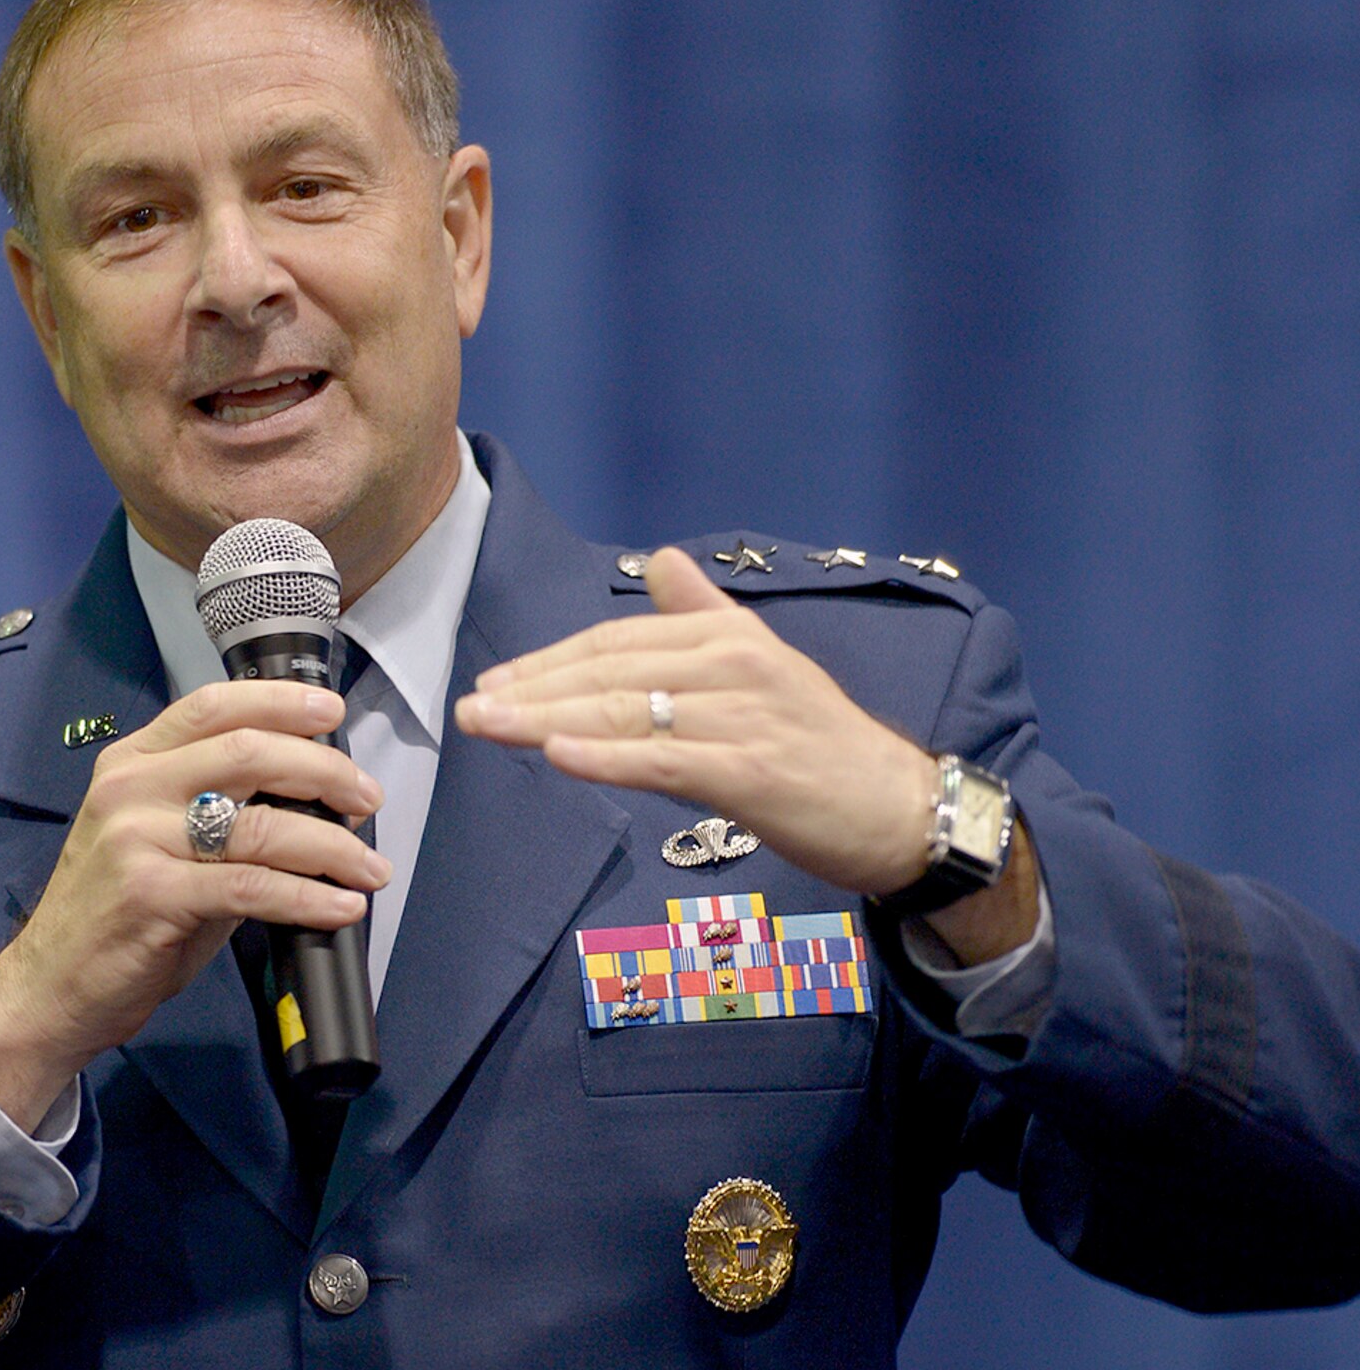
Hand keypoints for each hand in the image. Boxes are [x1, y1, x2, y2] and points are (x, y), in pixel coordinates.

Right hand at [0, 679, 387, 1130]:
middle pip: (249, 753)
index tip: (332, 710)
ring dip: (333, 846)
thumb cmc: (115, 916)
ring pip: (260, 824)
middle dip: (325, 771)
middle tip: (368, 798)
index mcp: (131, 763)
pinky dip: (308, 897)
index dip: (280, 701)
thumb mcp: (160, 844)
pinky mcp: (152, 896)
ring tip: (371, 868)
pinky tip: (340, 907)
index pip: (212, 707)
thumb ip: (221, 815)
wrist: (50, 987)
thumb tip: (312, 802)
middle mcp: (130, 789)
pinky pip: (251, 887)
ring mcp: (137, 840)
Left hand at [456, 537, 970, 868]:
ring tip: (489, 725)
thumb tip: (660, 561)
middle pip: (610, 673)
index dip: (551, 660)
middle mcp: (732, 666)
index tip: (496, 678)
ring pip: (626, 714)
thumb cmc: (823, 744)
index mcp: (727, 637)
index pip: (618, 641)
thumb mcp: (766, 663)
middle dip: (532, 690)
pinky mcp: (751, 773)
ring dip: (547, 720)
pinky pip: (664, 762)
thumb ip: (706, 613)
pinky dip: (607, 757)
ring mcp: (742, 718)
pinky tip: (557, 756)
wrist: (900, 808)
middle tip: (469, 707)